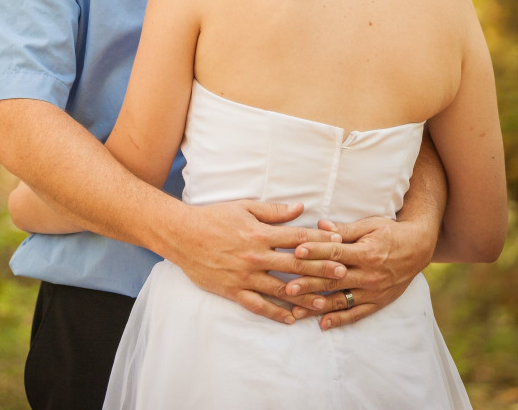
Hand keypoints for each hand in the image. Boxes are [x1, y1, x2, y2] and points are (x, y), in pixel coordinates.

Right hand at [172, 200, 344, 324]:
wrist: (182, 235)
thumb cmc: (214, 217)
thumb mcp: (244, 207)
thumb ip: (273, 211)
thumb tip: (300, 208)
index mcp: (260, 234)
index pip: (297, 239)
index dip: (319, 242)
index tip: (338, 245)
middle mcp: (255, 256)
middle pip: (295, 266)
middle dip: (321, 270)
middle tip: (343, 275)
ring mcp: (245, 276)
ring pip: (280, 290)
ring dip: (304, 296)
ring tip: (324, 302)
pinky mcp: (233, 290)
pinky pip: (258, 305)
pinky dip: (276, 313)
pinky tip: (291, 318)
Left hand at [283, 215, 435, 329]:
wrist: (419, 248)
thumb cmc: (391, 232)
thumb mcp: (370, 225)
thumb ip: (344, 230)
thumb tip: (320, 225)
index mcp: (366, 253)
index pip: (335, 253)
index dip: (315, 252)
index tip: (296, 251)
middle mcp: (369, 275)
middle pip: (333, 279)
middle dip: (309, 283)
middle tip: (288, 287)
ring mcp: (373, 291)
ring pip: (340, 300)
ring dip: (317, 306)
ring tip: (296, 310)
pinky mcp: (378, 302)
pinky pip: (356, 314)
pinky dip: (339, 320)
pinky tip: (322, 324)